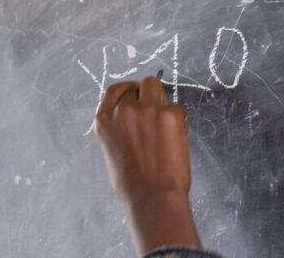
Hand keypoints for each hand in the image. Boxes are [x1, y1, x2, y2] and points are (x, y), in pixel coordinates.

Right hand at [95, 77, 201, 254]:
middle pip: (139, 85)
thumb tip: (134, 122)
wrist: (152, 197)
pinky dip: (179, 120)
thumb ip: (119, 129)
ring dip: (162, 100)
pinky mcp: (170, 114)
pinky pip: (178, 107)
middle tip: (156, 110)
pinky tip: (177, 138)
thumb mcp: (112, 151)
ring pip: (155, 86)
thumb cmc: (131, 184)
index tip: (137, 95)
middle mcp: (122, 110)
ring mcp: (146, 110)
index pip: (115, 91)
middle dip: (147, 94)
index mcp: (104, 120)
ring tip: (166, 124)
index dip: (129, 91)